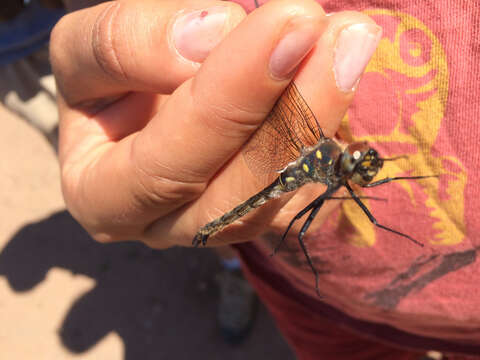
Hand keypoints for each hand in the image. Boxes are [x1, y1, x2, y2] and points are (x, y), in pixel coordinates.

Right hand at [50, 0, 379, 248]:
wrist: (140, 97)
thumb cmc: (111, 76)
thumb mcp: (91, 50)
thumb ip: (127, 43)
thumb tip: (207, 39)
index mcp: (99, 193)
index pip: (160, 165)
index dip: (224, 101)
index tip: (282, 26)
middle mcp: (161, 223)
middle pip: (229, 199)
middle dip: (289, 116)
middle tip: (343, 37)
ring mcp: (212, 225)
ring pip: (273, 199)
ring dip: (319, 124)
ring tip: (352, 47)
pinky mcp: (253, 214)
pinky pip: (299, 195)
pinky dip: (327, 144)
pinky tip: (343, 84)